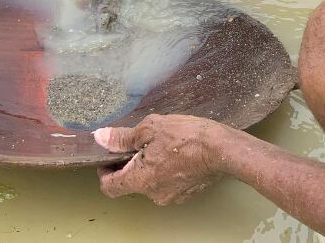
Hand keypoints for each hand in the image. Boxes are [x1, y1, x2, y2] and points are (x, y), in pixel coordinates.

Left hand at [94, 114, 227, 204]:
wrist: (222, 149)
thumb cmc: (188, 138)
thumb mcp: (150, 129)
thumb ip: (122, 137)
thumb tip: (102, 139)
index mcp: (140, 180)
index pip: (110, 187)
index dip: (104, 172)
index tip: (109, 159)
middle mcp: (154, 194)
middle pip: (131, 183)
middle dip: (130, 164)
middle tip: (139, 143)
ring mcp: (171, 195)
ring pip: (150, 182)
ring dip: (150, 166)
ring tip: (162, 145)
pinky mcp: (186, 193)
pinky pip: (167, 182)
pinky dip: (166, 169)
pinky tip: (176, 152)